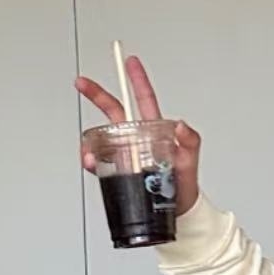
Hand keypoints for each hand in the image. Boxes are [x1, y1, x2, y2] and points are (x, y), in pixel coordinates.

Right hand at [75, 54, 201, 216]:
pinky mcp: (118, 170)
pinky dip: (91, 159)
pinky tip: (91, 162)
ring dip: (91, 139)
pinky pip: (100, 160)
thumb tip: (182, 125)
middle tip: (82, 83)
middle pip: (114, 110)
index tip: (130, 62)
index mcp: (155, 131)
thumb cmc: (185, 187)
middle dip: (97, 94)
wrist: (178, 213)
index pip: (144, 99)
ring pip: (102, 136)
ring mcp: (126, 153)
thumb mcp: (191, 162)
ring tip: (90, 152)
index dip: (137, 79)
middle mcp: (137, 138)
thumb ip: (190, 142)